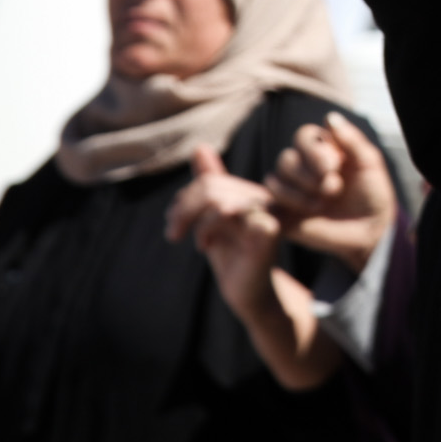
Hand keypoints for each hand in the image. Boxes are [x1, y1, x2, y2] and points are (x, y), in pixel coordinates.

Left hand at [167, 146, 282, 321]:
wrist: (247, 293)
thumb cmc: (231, 257)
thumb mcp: (211, 220)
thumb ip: (208, 185)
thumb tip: (200, 147)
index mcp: (247, 193)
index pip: (209, 181)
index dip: (185, 198)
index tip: (173, 221)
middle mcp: (260, 199)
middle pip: (211, 187)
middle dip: (184, 210)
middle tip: (173, 233)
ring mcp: (266, 214)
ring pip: (218, 199)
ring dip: (193, 220)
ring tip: (186, 239)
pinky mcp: (267, 232)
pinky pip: (232, 215)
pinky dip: (208, 229)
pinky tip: (205, 246)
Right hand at [264, 114, 397, 274]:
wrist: (370, 230)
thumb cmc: (372, 193)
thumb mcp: (369, 163)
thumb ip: (351, 139)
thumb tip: (329, 117)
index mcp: (322, 150)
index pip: (303, 136)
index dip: (313, 150)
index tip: (334, 166)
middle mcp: (303, 167)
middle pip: (286, 158)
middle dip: (310, 174)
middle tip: (333, 188)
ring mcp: (292, 190)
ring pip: (276, 177)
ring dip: (300, 191)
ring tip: (323, 203)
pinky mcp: (284, 211)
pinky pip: (270, 199)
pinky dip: (288, 201)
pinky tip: (310, 211)